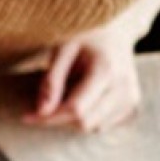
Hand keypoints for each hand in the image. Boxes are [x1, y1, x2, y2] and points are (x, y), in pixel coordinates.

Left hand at [25, 23, 141, 131]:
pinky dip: (87, 118)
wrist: (116, 33)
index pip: (75, 110)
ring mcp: (131, 98)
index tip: (27, 116)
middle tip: (42, 107)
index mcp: (106, 71)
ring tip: (67, 95)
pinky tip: (83, 99)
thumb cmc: (84, 39)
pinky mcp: (132, 106)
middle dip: (58, 119)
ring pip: (92, 127)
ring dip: (73, 119)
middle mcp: (124, 87)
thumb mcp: (62, 51)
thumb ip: (51, 81)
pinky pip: (102, 126)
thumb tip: (42, 112)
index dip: (48, 117)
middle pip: (83, 123)